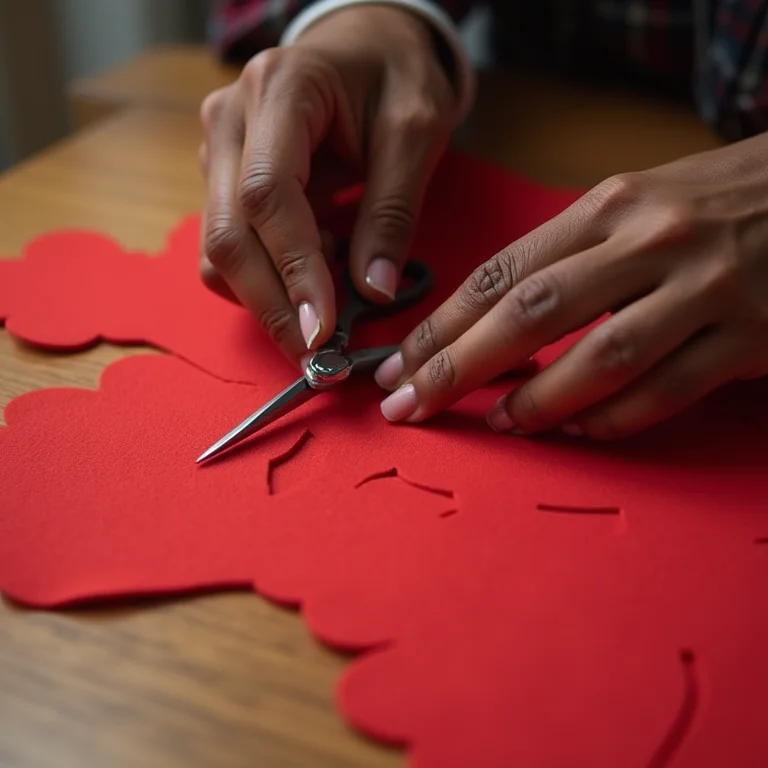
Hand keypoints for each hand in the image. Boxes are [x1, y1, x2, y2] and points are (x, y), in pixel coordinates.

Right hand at [199, 5, 455, 363]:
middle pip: (227, 234)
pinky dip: (267, 280)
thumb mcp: (415, 132)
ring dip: (268, 297)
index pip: (267, 195)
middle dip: (271, 305)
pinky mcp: (224, 180)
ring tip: (328, 305)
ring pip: (219, 251)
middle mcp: (231, 121)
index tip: (324, 331)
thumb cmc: (395, 77)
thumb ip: (392, 211)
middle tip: (317, 358)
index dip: (294, 270)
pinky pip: (230, 248)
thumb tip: (372, 292)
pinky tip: (312, 276)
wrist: (366, 45)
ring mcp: (219, 151)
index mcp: (280, 91)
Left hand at [374, 135, 767, 438]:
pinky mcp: (749, 336)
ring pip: (600, 356)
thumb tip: (485, 324)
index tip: (398, 365)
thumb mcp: (631, 207)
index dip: (441, 325)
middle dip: (459, 366)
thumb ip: (564, 259)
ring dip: (536, 400)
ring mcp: (704, 288)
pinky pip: (666, 391)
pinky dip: (614, 419)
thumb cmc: (709, 204)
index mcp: (608, 206)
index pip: (501, 272)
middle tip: (411, 405)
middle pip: (531, 313)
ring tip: (495, 424)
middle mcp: (650, 241)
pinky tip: (577, 431)